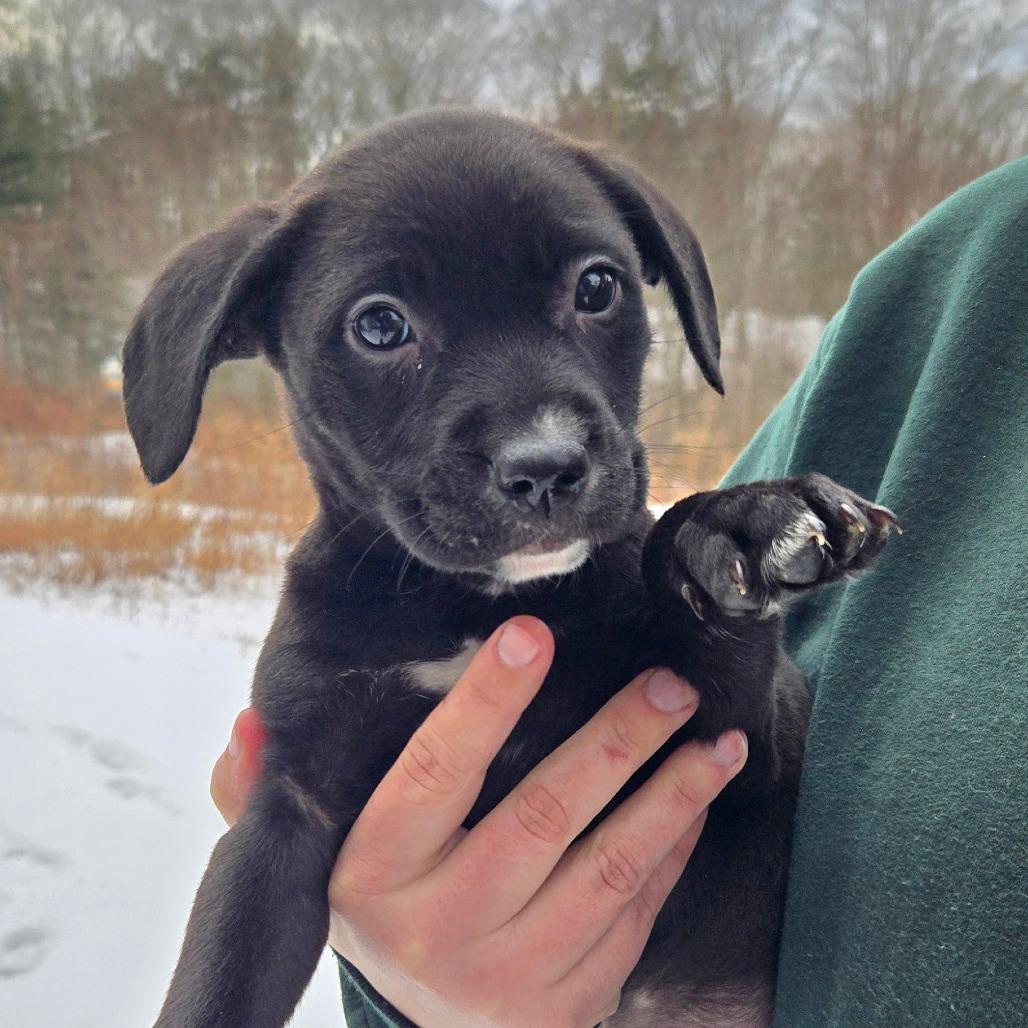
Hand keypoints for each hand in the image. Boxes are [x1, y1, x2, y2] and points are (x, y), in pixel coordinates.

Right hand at [212, 619, 746, 1026]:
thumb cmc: (377, 911)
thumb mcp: (310, 859)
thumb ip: (265, 792)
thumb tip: (253, 722)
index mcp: (377, 875)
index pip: (434, 773)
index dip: (485, 701)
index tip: (532, 632)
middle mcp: (444, 927)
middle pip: (543, 816)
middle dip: (615, 742)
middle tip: (669, 683)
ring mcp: (515, 974)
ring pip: (610, 868)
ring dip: (672, 796)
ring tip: (720, 738)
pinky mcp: (570, 1002)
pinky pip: (636, 914)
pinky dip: (674, 849)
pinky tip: (699, 798)